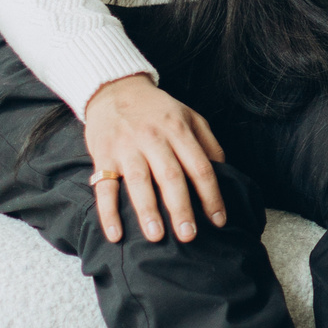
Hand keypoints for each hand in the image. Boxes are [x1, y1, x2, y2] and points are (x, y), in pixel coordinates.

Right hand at [83, 74, 226, 244]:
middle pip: (171, 177)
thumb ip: (209, 143)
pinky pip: (104, 187)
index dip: (211, 195)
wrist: (115, 90)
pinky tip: (115, 234)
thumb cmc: (157, 110)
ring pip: (138, 182)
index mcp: (179, 130)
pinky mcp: (102, 155)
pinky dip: (108, 212)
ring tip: (156, 237)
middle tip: (189, 236)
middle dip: (181, 209)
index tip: (218, 220)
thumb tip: (225, 172)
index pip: (200, 167)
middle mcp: (153, 139)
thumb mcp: (190, 116)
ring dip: (147, 211)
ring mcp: (126, 147)